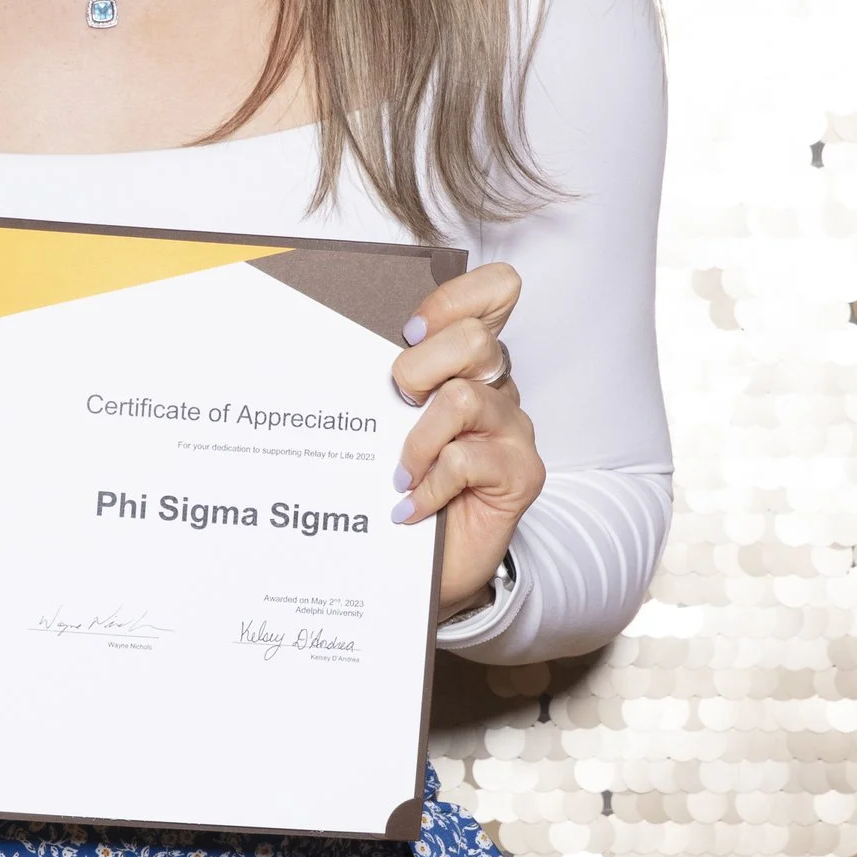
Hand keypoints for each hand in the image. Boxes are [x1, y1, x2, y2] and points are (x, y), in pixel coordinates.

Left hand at [391, 260, 545, 619]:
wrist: (431, 565)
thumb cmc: (404, 486)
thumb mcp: (388, 423)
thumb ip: (386, 382)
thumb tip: (334, 346)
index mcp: (469, 362)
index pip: (496, 291)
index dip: (454, 300)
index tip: (409, 333)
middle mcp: (498, 387)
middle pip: (474, 341)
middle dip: (418, 369)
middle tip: (397, 405)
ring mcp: (514, 430)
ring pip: (463, 400)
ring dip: (417, 441)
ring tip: (400, 475)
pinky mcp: (522, 474)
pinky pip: (466, 460)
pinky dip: (427, 486)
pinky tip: (410, 507)